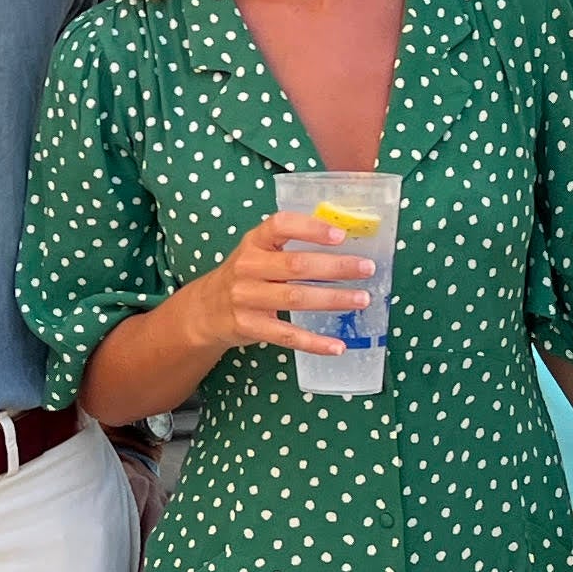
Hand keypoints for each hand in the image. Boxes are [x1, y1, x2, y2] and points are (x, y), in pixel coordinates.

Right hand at [183, 211, 373, 364]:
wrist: (206, 310)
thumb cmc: (245, 276)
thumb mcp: (258, 252)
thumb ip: (290, 246)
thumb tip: (343, 240)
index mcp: (254, 242)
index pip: (280, 226)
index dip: (311, 228)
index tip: (341, 235)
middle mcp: (247, 267)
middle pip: (296, 266)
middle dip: (336, 267)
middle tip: (366, 268)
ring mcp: (246, 298)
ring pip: (295, 299)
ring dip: (333, 299)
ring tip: (362, 299)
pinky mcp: (249, 326)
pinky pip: (287, 335)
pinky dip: (314, 342)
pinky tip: (337, 345)